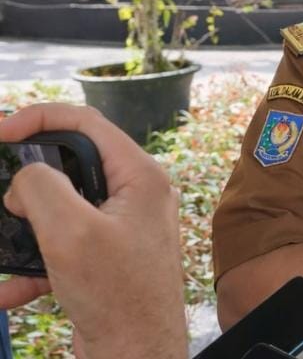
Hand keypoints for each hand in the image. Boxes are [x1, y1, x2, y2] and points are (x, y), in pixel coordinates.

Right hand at [0, 104, 185, 358]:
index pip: (86, 122)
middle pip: (70, 165)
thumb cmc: (118, 296)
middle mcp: (136, 196)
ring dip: (25, 227)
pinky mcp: (106, 260)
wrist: (137, 356)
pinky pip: (61, 250)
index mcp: (140, 176)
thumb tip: (25, 177)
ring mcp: (122, 228)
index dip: (39, 118)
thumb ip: (41, 188)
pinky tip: (9, 292)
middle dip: (28, 178)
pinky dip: (32, 267)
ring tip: (2, 240)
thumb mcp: (70, 232)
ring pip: (60, 210)